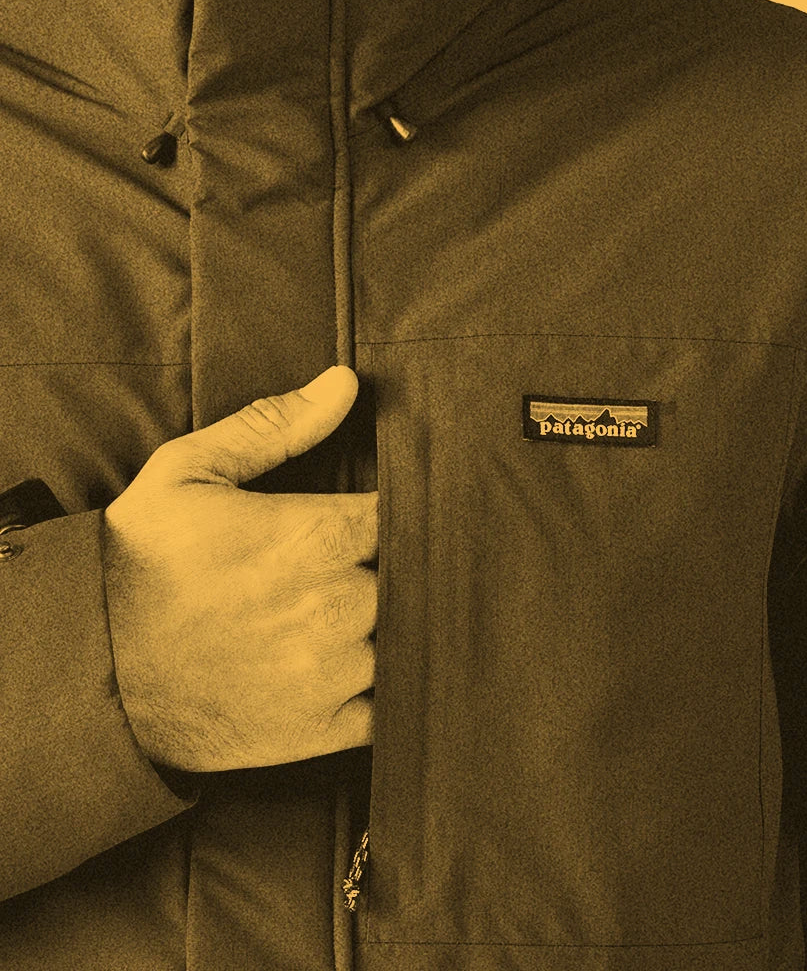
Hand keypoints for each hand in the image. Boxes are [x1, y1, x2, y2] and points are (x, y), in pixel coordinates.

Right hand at [103, 366, 376, 771]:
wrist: (88, 670)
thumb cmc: (139, 562)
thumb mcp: (189, 472)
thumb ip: (274, 426)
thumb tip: (344, 383)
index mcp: (313, 535)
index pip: (404, 516)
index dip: (404, 514)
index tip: (383, 520)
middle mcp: (336, 604)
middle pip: (412, 578)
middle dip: (393, 570)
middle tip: (363, 568)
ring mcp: (333, 673)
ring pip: (407, 639)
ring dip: (391, 627)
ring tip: (352, 617)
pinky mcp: (322, 730)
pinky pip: (389, 707)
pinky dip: (384, 690)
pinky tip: (354, 670)